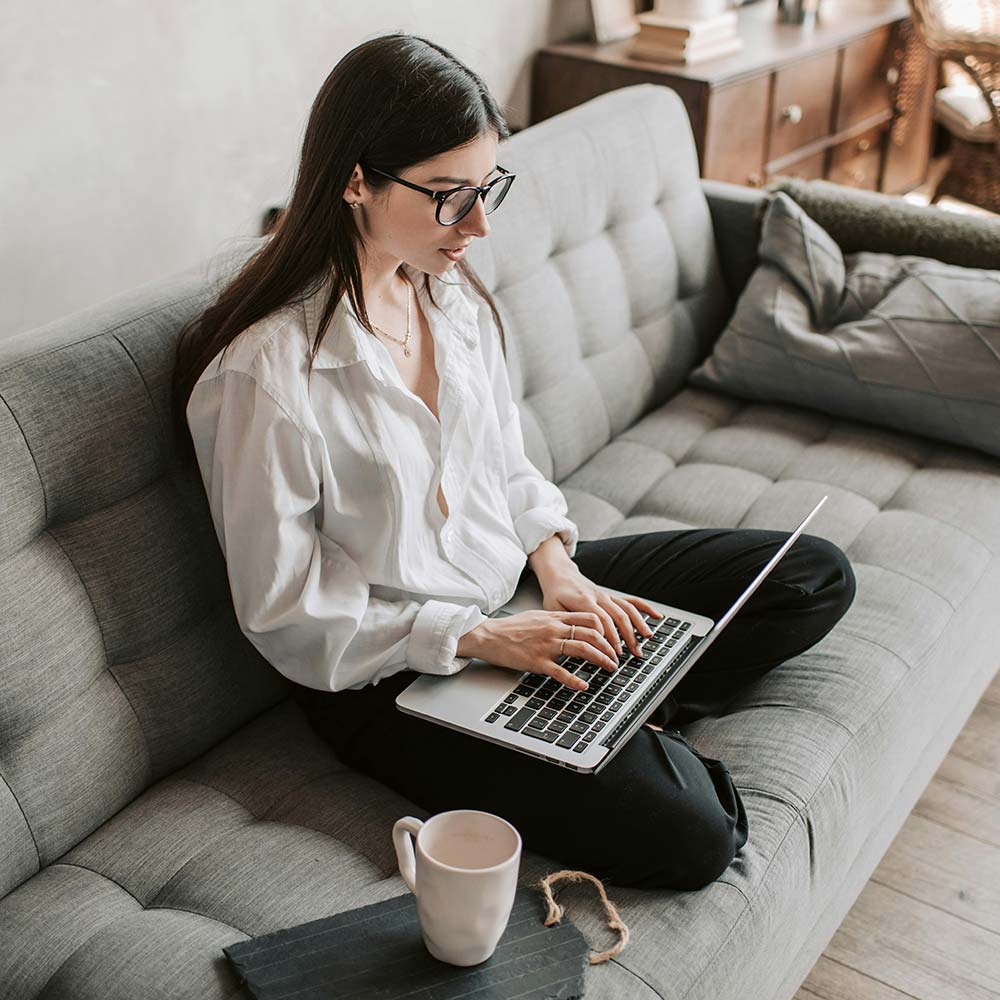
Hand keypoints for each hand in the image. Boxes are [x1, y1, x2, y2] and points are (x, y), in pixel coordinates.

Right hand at [456, 610, 621, 690]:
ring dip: (601, 659)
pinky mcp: (537, 661)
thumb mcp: (537, 617)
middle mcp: (554, 629)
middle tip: (616, 657)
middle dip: (609, 647)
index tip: (613, 639)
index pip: (589, 618)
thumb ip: (556, 620)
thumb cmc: (511, 628)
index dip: (606, 629)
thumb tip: (572, 625)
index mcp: (555, 617)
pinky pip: (561, 672)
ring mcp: (546, 645)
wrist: (489, 635)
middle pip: (591, 633)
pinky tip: (583, 686)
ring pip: (582, 649)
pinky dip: (575, 680)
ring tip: (609, 668)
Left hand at [537, 563, 662, 657]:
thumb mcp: (553, 609)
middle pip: (618, 616)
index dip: (609, 638)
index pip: (601, 621)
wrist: (559, 574)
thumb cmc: (555, 594)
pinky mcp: (611, 596)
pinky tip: (656, 616)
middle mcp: (599, 597)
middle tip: (633, 653)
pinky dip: (645, 608)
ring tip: (646, 640)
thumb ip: (567, 623)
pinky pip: (630, 601)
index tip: (613, 653)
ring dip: (638, 625)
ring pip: (627, 609)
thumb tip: (578, 640)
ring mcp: (607, 596)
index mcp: (584, 601)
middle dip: (628, 636)